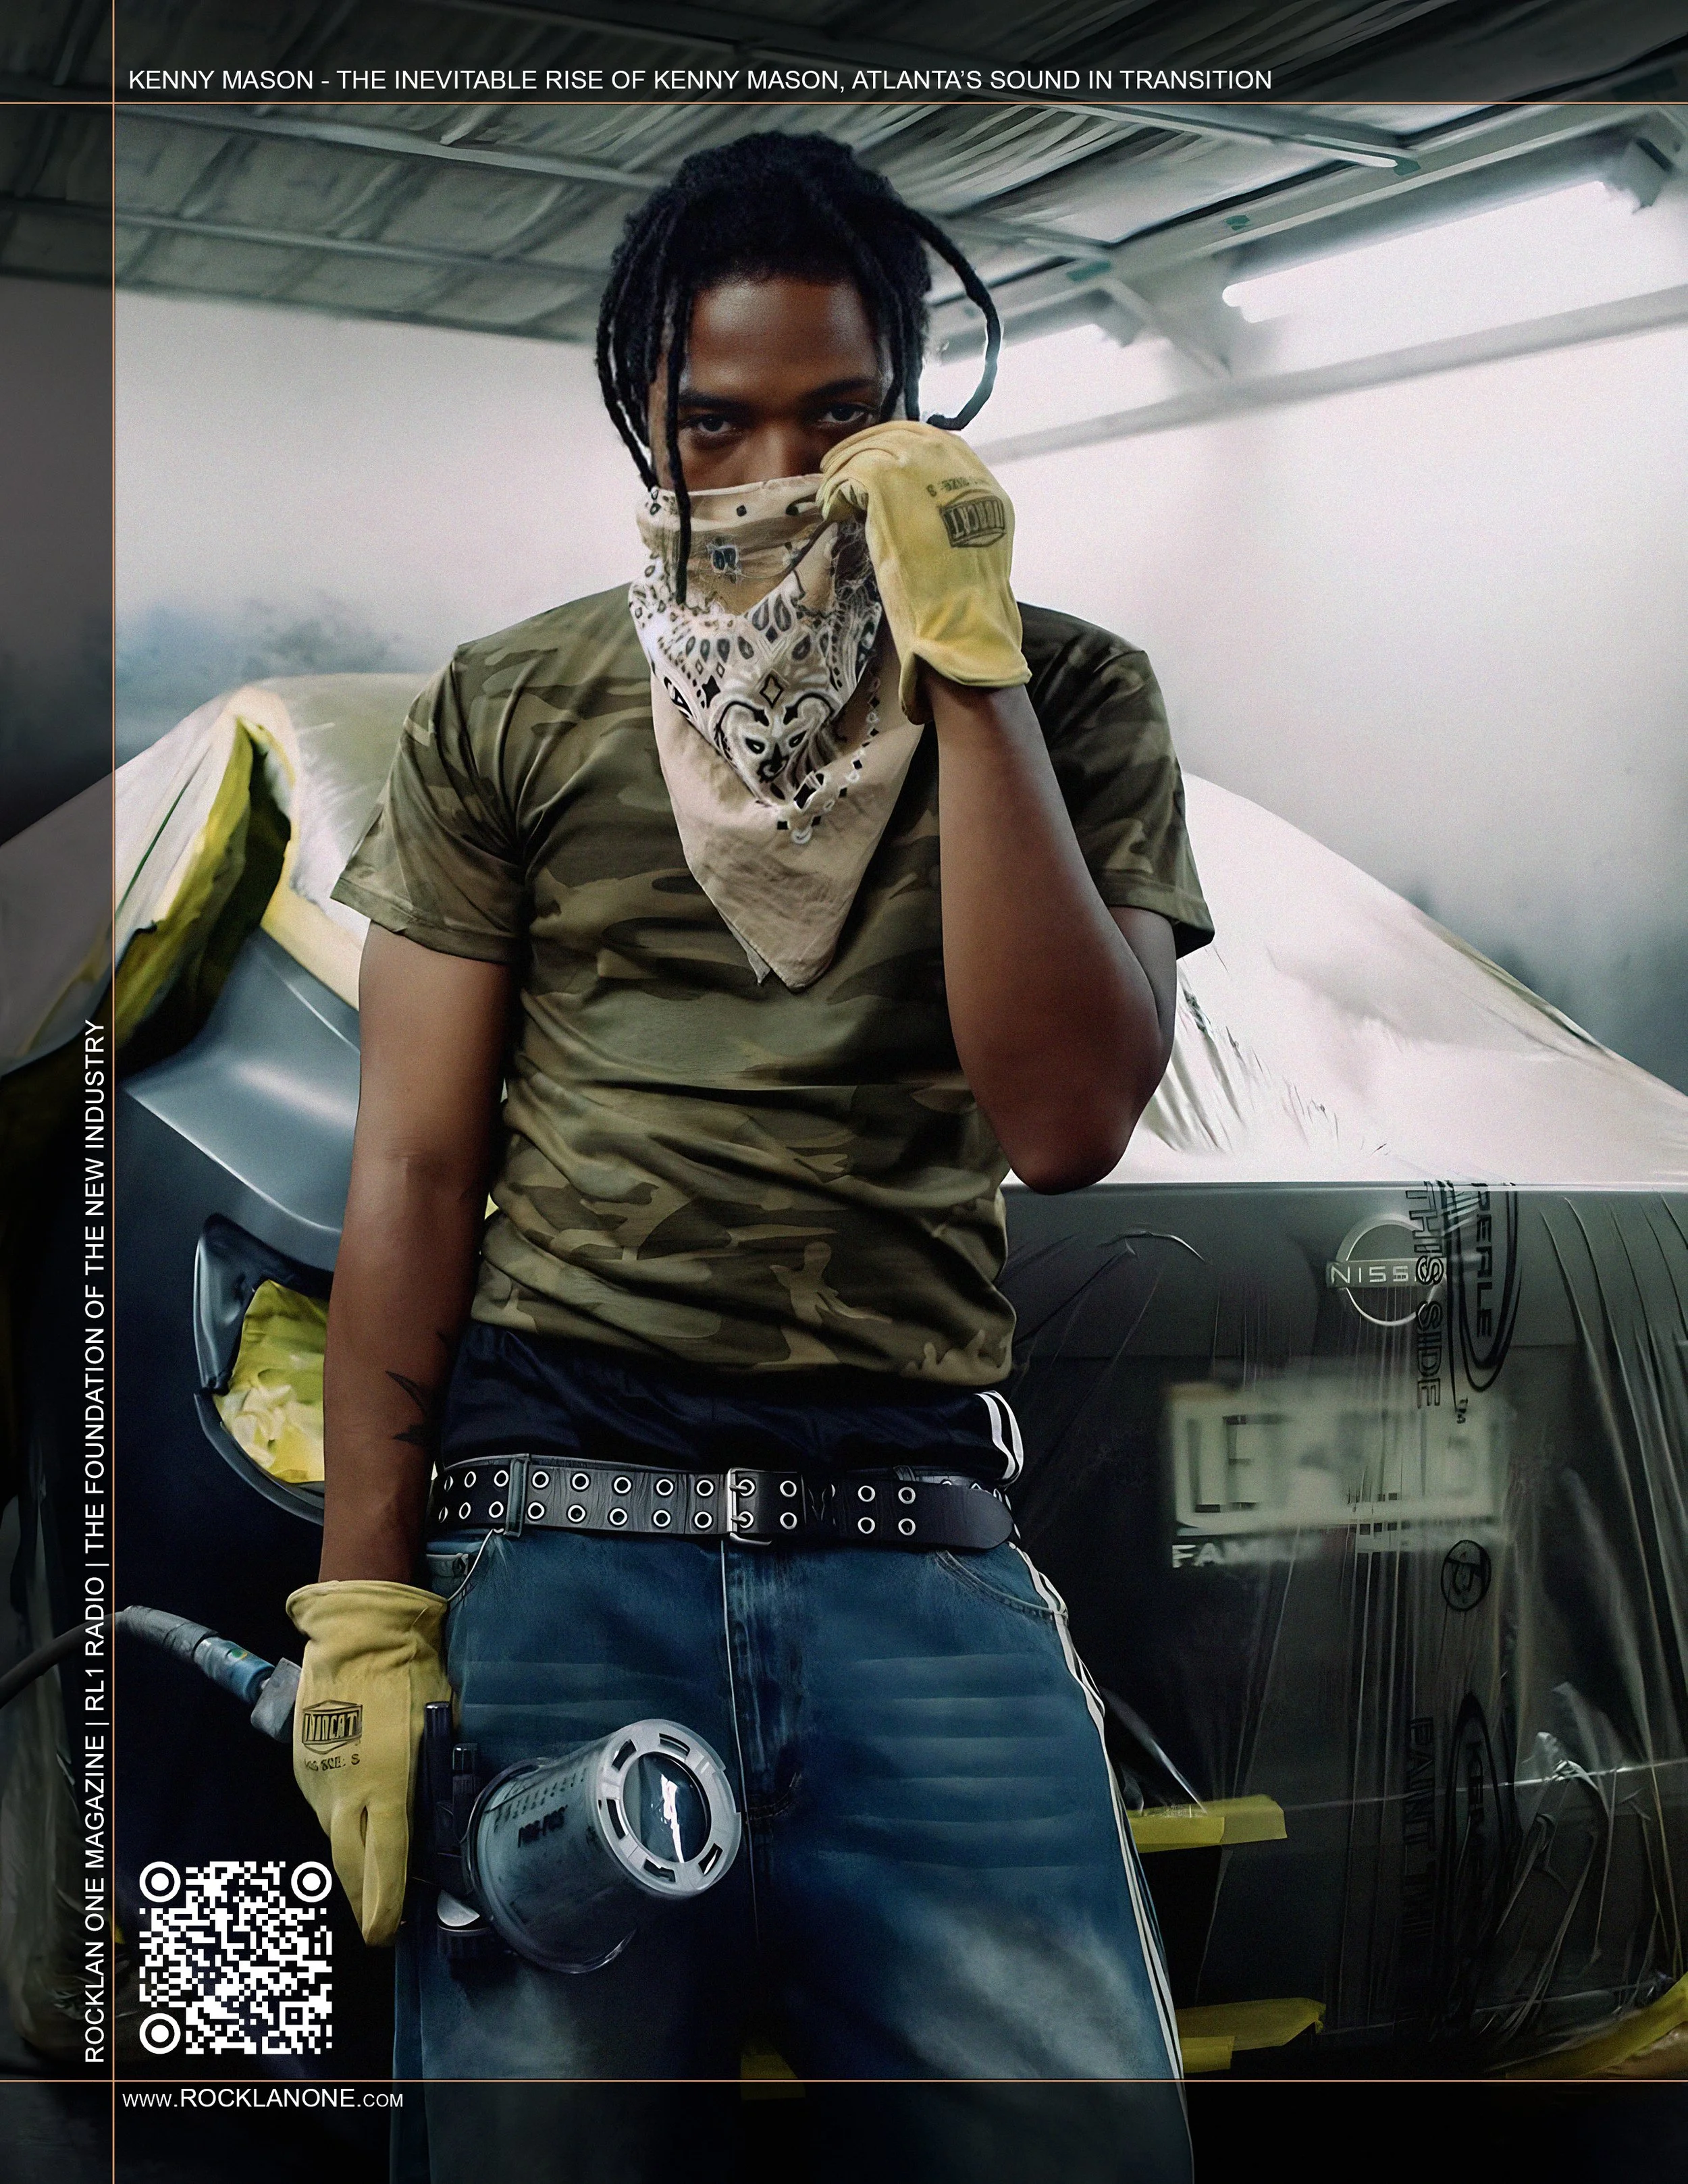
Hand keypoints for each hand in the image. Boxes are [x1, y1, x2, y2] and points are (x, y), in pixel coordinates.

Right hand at [286, 1579, 451, 1944]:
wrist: (357, 1636)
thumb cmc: (409, 1676)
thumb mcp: (438, 1726)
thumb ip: (435, 1772)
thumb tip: (441, 1800)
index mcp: (385, 1786)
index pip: (385, 1863)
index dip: (385, 1905)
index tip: (386, 1933)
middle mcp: (345, 1792)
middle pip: (351, 1865)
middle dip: (364, 1900)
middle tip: (377, 1926)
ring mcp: (318, 1780)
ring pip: (334, 1834)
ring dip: (352, 1856)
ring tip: (371, 1875)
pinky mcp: (303, 1764)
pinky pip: (323, 1805)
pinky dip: (339, 1818)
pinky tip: (355, 1816)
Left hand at [818, 420, 1028, 723]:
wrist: (961, 627)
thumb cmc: (964, 610)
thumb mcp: (973, 554)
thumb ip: (956, 522)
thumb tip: (923, 512)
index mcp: (985, 486)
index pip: (939, 443)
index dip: (903, 448)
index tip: (878, 462)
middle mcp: (959, 470)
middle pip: (905, 434)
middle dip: (870, 447)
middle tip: (843, 465)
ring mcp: (925, 472)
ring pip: (874, 448)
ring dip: (847, 467)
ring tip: (831, 490)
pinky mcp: (891, 485)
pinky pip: (854, 471)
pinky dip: (837, 488)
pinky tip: (832, 508)